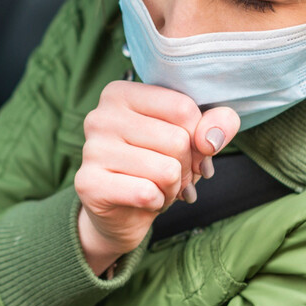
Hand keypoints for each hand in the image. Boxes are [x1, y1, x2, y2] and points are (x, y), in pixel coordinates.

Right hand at [74, 81, 238, 274]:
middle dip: (186, 167)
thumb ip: (216, 124)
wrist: (122, 212)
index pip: (183, 108)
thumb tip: (211, 138)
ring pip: (167, 170)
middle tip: (172, 175)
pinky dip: (157, 203)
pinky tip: (145, 200)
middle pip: (177, 140)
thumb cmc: (157, 164)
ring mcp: (91, 149)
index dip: (201, 137)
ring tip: (158, 187)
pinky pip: (147, 193)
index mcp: (121, 93)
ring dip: (173, 187)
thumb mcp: (193, 138)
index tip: (192, 151)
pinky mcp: (89, 184)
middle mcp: (100, 116)